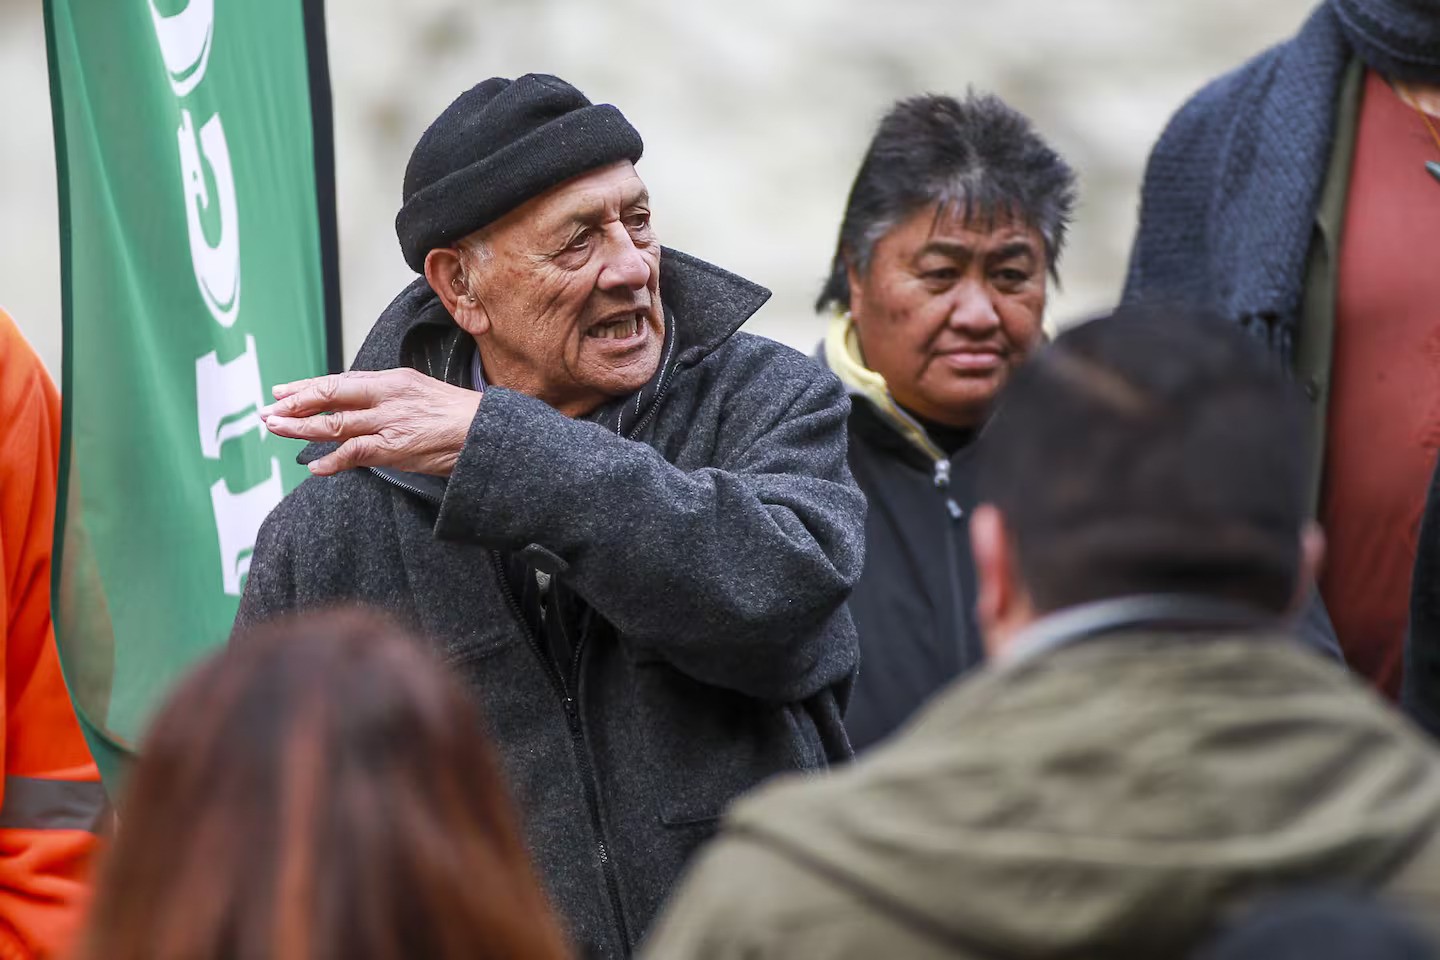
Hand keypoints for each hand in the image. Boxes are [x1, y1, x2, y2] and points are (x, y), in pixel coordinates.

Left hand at [260, 368, 480, 476]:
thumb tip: (361, 407)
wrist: (487, 433)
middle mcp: (387, 396)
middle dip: (295, 403)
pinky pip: (356, 452)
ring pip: (335, 423)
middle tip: (269, 411)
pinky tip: (315, 466)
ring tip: (277, 429)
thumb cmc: (459, 417)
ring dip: (302, 428)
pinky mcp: (396, 447)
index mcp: (393, 380)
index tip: (282, 392)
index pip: (340, 381)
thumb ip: (390, 399)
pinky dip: (333, 460)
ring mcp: (390, 421)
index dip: (307, 387)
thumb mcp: (422, 394)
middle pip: (330, 395)